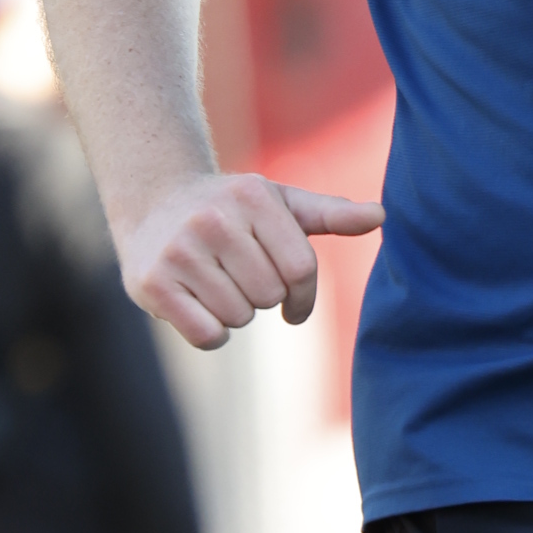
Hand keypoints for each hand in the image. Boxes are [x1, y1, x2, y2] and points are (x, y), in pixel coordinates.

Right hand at [117, 170, 380, 349]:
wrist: (153, 200)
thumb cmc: (232, 209)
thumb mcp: (280, 204)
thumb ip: (330, 213)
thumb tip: (380, 215)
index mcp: (253, 197)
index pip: (301, 269)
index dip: (303, 297)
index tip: (293, 305)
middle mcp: (213, 219)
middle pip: (268, 296)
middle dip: (261, 297)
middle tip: (238, 277)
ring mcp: (179, 250)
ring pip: (238, 316)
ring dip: (234, 312)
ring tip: (214, 283)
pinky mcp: (152, 283)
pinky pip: (207, 335)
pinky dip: (209, 331)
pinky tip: (196, 303)